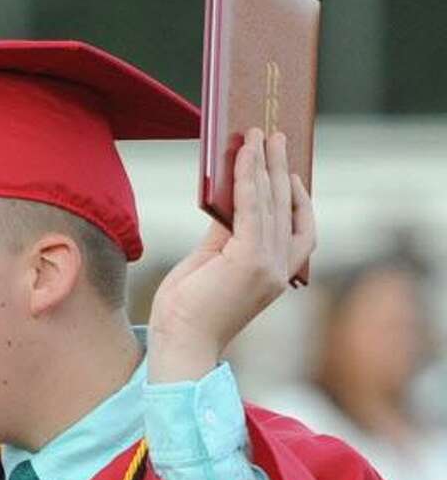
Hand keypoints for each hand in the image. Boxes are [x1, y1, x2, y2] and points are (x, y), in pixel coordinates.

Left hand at [147, 129, 314, 382]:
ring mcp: (268, 267)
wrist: (178, 343)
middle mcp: (280, 271)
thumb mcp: (212, 263)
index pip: (300, 230)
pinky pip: (253, 209)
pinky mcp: (249, 261)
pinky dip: (248, 180)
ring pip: (272, 203)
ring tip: (259, 136)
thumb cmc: (188, 310)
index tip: (288, 170)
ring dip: (265, 165)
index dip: (297, 196)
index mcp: (277, 276)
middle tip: (275, 136)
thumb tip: (233, 198)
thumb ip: (227, 233)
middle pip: (287, 208)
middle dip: (280, 168)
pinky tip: (243, 158)